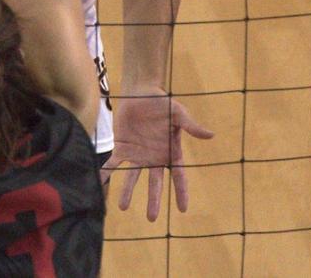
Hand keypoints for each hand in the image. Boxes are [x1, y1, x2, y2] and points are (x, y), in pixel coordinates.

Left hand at [102, 90, 215, 220]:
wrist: (140, 92)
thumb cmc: (163, 103)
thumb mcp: (179, 114)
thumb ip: (192, 126)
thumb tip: (211, 135)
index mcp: (171, 153)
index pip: (178, 177)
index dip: (181, 193)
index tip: (183, 209)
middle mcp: (154, 158)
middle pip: (154, 183)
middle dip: (153, 200)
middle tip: (152, 218)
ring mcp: (138, 155)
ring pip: (132, 177)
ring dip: (127, 191)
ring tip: (122, 207)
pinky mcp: (122, 147)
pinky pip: (113, 163)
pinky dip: (106, 172)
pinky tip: (99, 182)